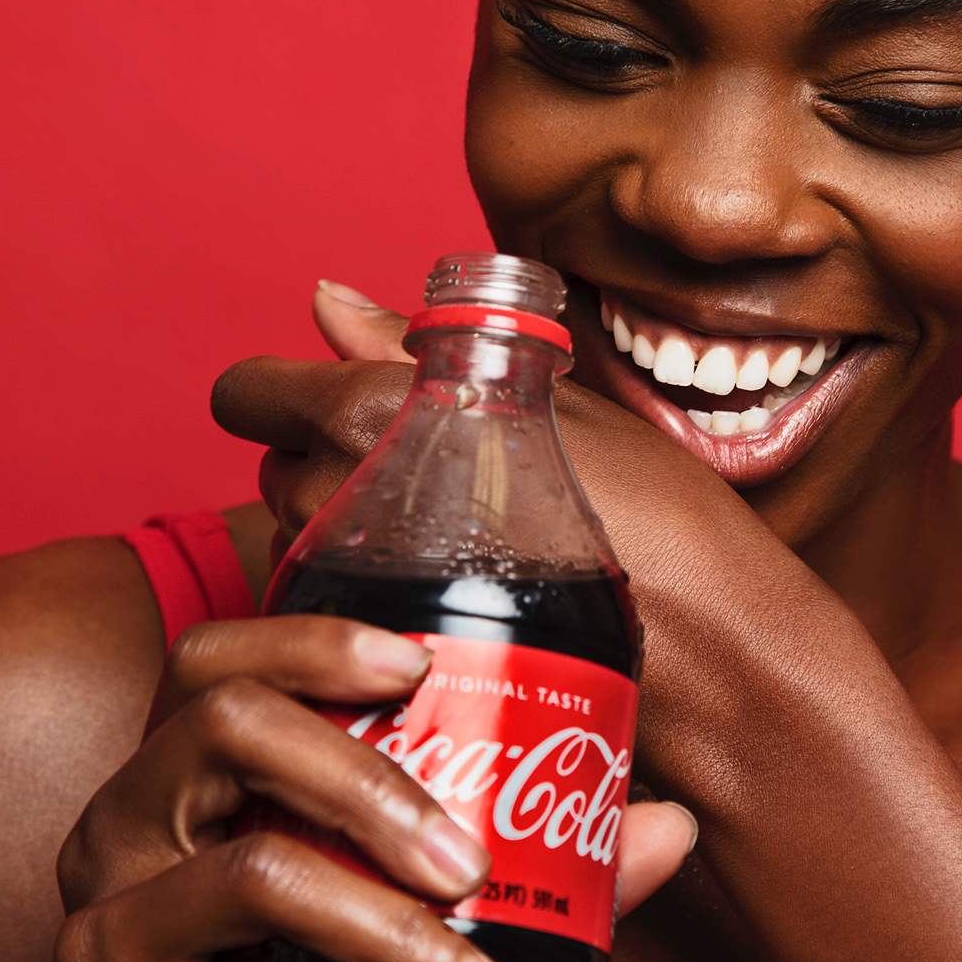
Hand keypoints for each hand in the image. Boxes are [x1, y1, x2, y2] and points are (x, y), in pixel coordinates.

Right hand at [53, 611, 696, 961]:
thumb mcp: (386, 932)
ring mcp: (100, 945)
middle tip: (474, 861)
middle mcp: (117, 838)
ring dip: (394, 936)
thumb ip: (520, 872)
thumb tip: (669, 825)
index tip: (423, 665)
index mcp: (176, 785)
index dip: (310, 643)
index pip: (214, 663)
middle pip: (226, 733)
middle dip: (371, 781)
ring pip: (249, 879)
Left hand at [213, 277, 771, 644]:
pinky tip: (436, 603)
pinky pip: (329, 614)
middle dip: (323, 467)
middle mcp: (341, 497)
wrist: (712, 657)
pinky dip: (361, 603)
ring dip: (341, 538)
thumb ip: (420, 349)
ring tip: (437, 545)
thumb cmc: (659, 522)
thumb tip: (328, 302)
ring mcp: (351, 587)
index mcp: (375, 413)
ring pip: (295, 545)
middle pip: (272, 470)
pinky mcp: (375, 660)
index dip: (276, 396)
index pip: (248, 394)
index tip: (317, 408)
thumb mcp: (552, 406)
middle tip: (419, 482)